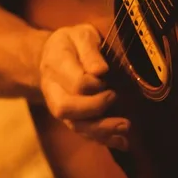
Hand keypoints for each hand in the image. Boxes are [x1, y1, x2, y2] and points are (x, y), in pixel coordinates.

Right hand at [38, 23, 129, 150]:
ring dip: (101, 129)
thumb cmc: (72, 43)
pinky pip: (83, 133)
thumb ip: (90, 51)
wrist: (52, 55)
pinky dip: (103, 140)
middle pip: (67, 108)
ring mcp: (60, 106)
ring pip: (75, 125)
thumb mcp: (81, 35)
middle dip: (95, 107)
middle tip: (115, 96)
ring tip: (125, 126)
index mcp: (56, 64)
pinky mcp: (70, 118)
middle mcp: (53, 90)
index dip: (94, 83)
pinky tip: (123, 142)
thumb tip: (100, 71)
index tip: (107, 74)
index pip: (75, 82)